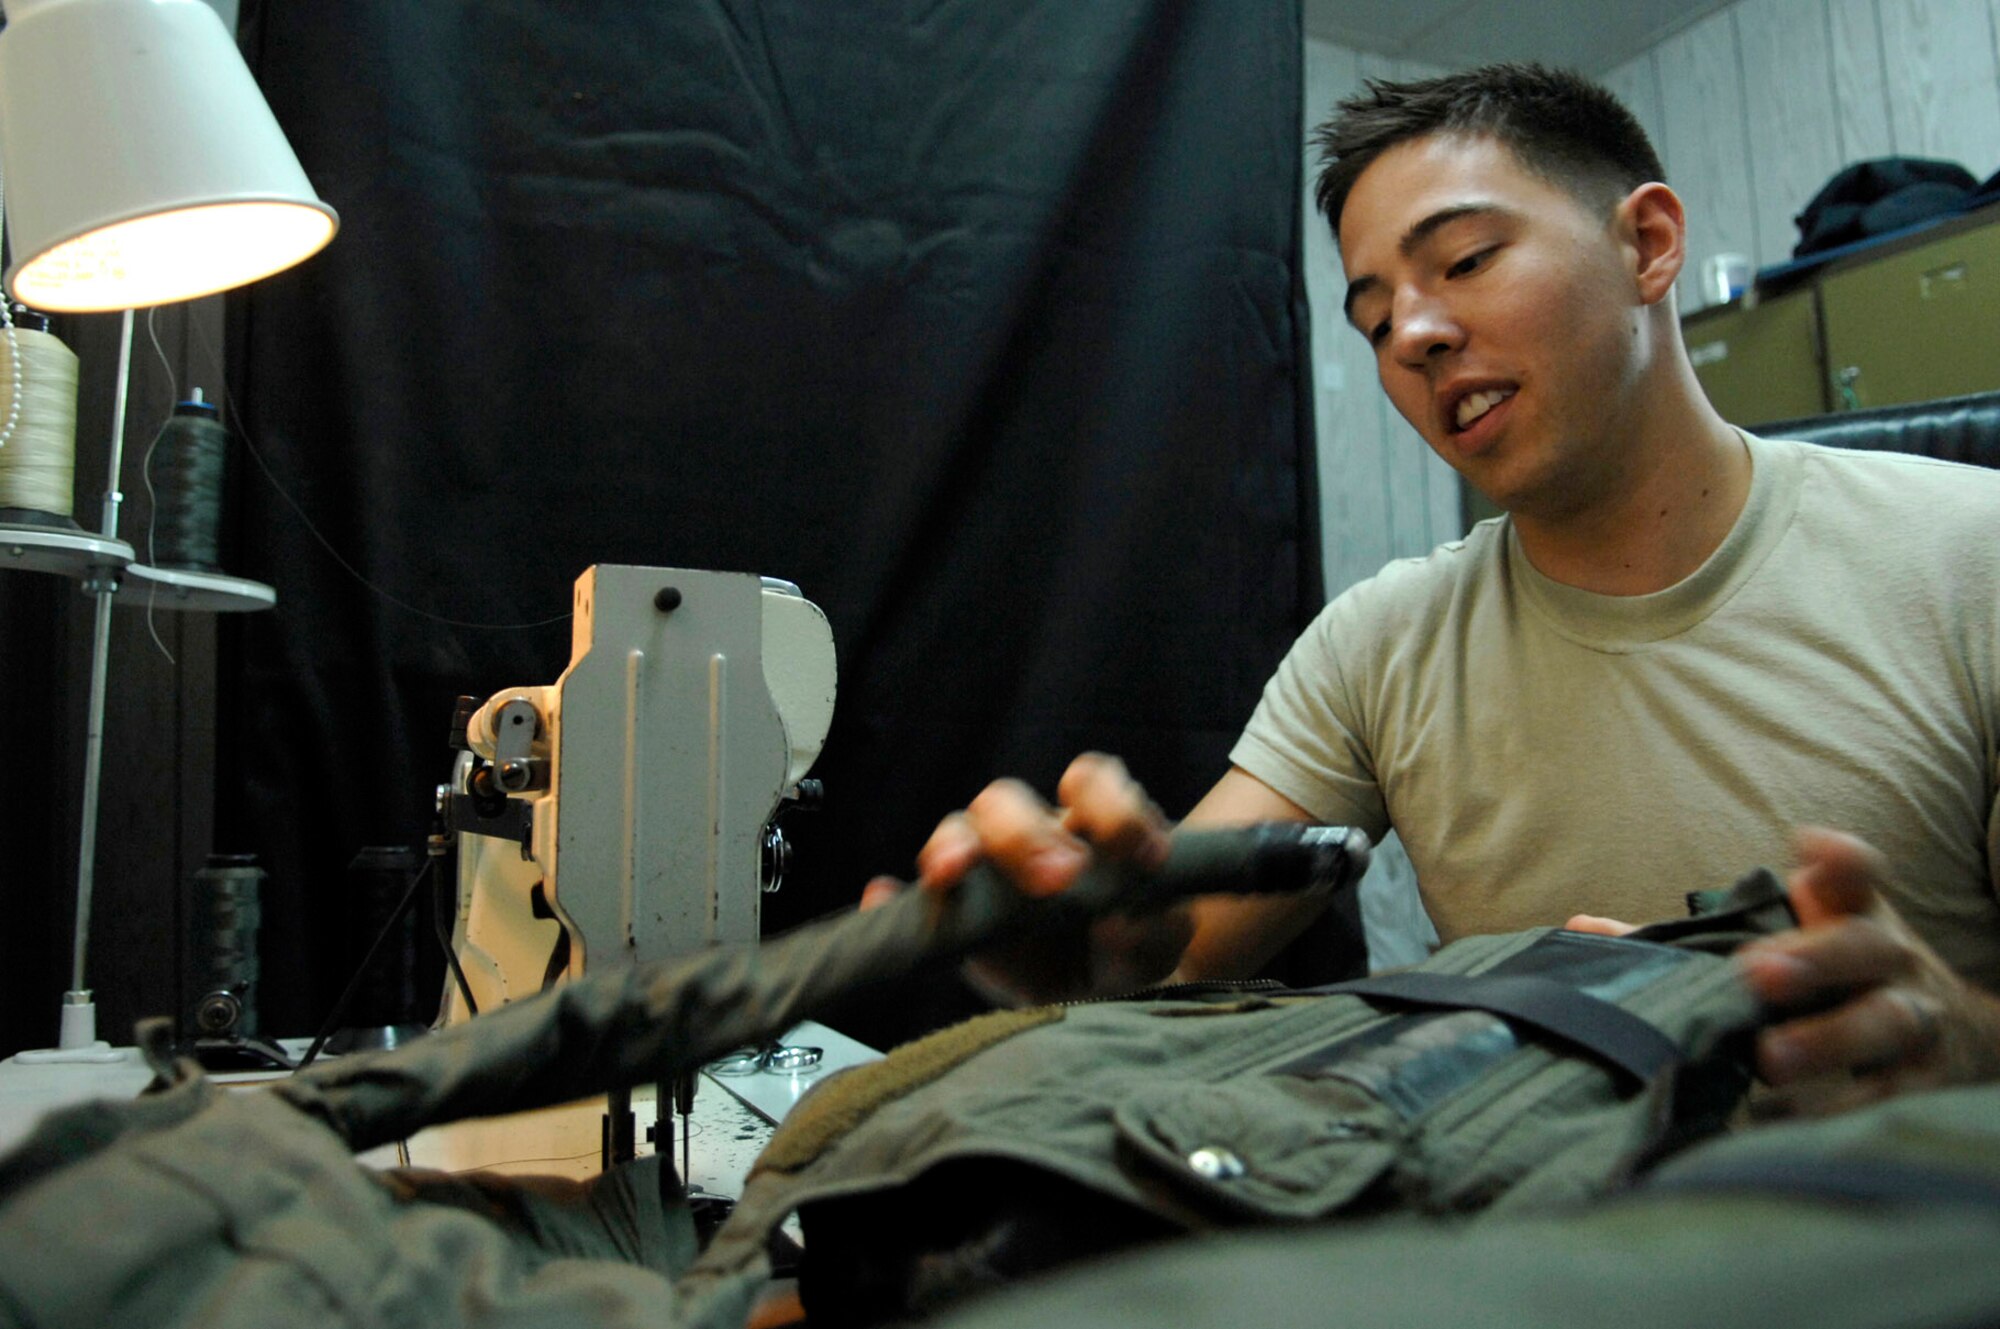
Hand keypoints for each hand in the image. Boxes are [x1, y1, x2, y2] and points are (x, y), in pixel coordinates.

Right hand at [861, 753, 1193, 1004]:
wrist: (1104, 995)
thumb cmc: (1131, 945)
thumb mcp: (1157, 941)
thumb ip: (1149, 929)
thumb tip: (1117, 923)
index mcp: (1086, 826)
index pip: (1090, 782)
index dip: (1114, 804)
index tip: (1144, 855)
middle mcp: (1031, 836)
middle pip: (1005, 800)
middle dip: (1025, 832)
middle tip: (1059, 877)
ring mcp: (985, 876)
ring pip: (959, 832)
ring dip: (954, 845)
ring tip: (951, 872)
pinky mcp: (954, 919)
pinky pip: (912, 899)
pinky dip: (891, 899)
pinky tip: (881, 899)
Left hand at [1572, 827, 1999, 1116]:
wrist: (1945, 1035)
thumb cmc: (1831, 977)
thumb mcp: (1783, 942)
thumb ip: (1691, 937)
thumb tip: (1582, 932)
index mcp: (1848, 914)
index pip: (1855, 872)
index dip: (1836, 859)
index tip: (1806, 848)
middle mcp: (1889, 957)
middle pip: (1864, 946)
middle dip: (1814, 958)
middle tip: (1757, 974)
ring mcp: (1914, 1017)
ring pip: (1885, 1023)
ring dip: (1828, 1039)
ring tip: (1770, 1059)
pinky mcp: (1924, 1079)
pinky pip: (1888, 1096)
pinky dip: (1840, 1110)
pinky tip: (1784, 1122)